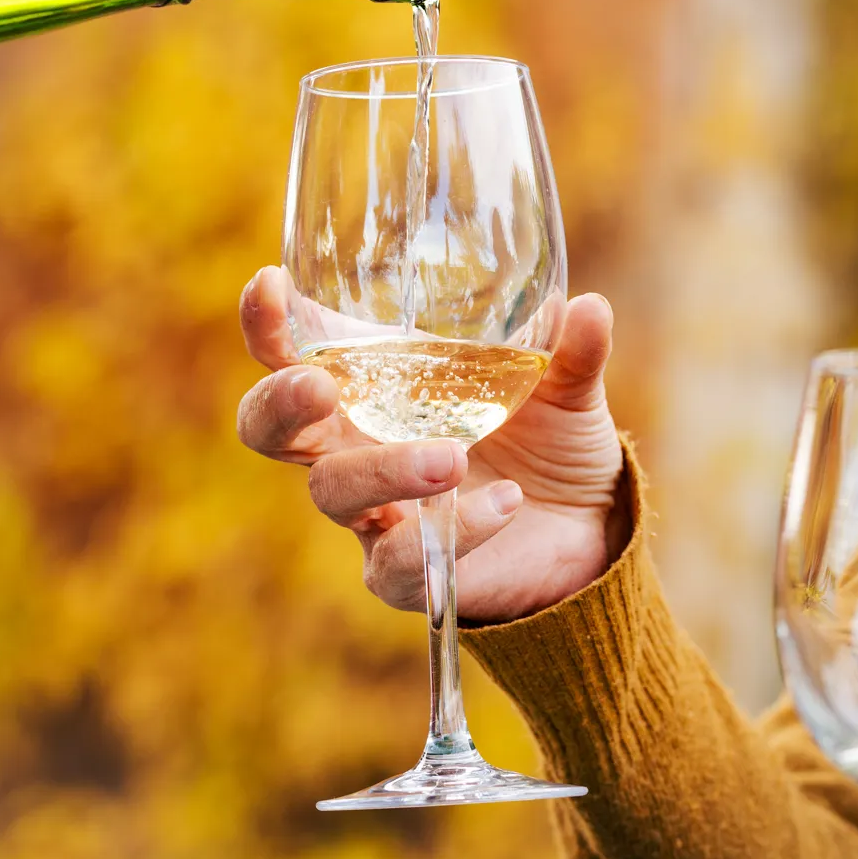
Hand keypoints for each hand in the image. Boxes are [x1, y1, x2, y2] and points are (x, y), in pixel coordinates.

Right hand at [236, 267, 626, 622]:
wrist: (586, 534)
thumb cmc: (551, 444)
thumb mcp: (569, 392)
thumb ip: (572, 352)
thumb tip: (589, 306)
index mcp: (374, 386)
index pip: (294, 350)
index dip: (268, 323)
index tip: (270, 283)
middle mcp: (354, 447)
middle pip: (269, 428)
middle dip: (279, 403)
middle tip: (316, 385)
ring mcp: (373, 514)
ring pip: (332, 491)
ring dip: (385, 468)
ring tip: (453, 456)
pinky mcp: (404, 574)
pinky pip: (400, 559)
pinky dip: (452, 529)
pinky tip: (504, 504)